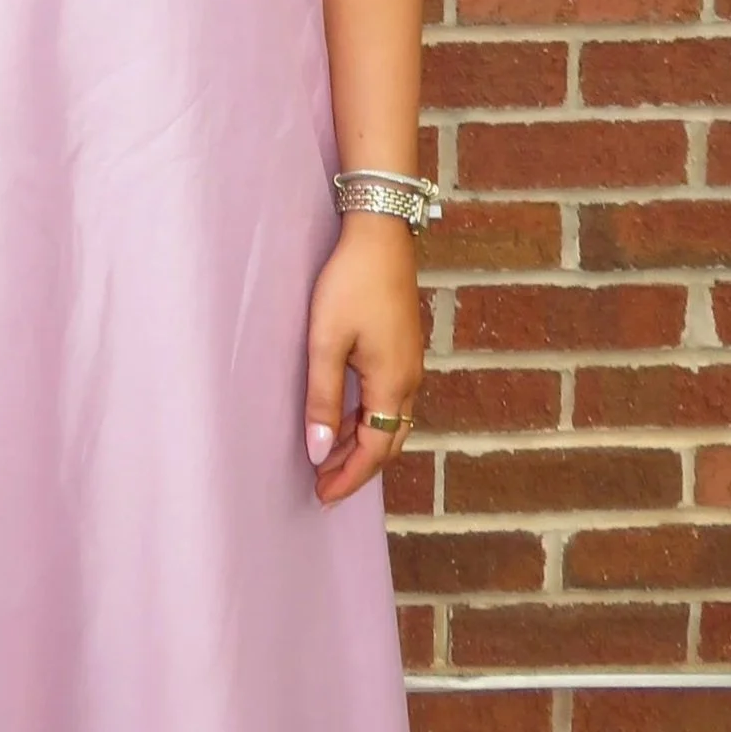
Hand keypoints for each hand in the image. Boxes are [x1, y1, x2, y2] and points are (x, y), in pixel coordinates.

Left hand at [302, 213, 423, 507]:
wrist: (381, 235)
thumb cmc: (350, 284)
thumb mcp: (326, 342)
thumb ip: (323, 398)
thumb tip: (319, 450)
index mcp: (393, 384)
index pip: (375, 450)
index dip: (349, 477)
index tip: (322, 496)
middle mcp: (410, 381)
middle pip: (388, 442)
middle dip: (358, 469)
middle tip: (323, 485)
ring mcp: (411, 364)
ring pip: (391, 423)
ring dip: (363, 445)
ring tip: (329, 459)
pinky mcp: (404, 349)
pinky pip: (391, 402)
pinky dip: (369, 421)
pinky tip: (347, 419)